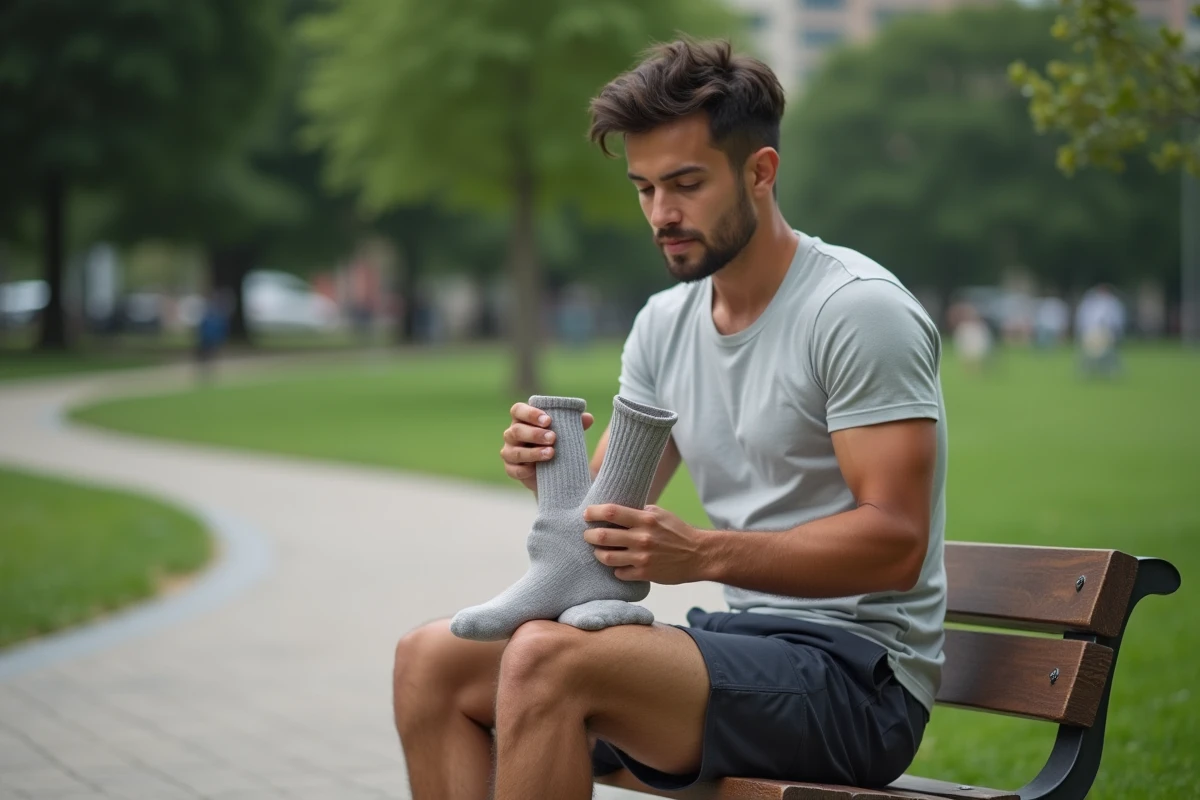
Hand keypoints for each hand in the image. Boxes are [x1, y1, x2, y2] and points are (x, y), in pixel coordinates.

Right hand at [501, 402, 594, 491]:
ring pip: (515, 451)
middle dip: (535, 434)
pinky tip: (535, 469)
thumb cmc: (558, 443)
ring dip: (533, 452)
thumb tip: (588, 418)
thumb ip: (576, 424)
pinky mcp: (511, 469)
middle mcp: (512, 433)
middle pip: (516, 430)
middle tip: (553, 437)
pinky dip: (525, 470)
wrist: (556, 471)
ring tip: (551, 453)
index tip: (548, 420)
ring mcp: (509, 452)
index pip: (518, 410)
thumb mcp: (567, 433)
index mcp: (522, 419)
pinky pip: (514, 470)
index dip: (530, 413)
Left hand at [582, 504, 707, 584]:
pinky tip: (618, 565)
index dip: (594, 512)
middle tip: (588, 535)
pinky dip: (616, 569)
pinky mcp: (644, 573)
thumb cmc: (679, 532)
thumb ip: (639, 512)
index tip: (587, 514)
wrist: (699, 555)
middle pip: (603, 535)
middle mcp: (642, 538)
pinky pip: (619, 573)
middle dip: (589, 535)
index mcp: (645, 519)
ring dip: (598, 553)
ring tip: (599, 551)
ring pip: (606, 557)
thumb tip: (617, 511)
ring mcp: (642, 557)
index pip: (612, 512)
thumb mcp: (661, 514)